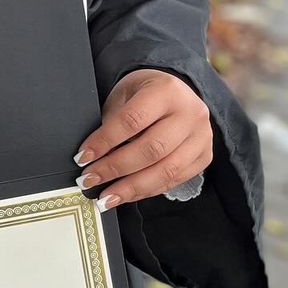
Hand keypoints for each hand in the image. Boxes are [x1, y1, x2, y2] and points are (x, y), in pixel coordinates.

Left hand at [74, 69, 212, 209]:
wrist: (176, 93)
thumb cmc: (144, 93)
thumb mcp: (124, 95)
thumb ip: (112, 122)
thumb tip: (93, 157)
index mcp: (166, 90)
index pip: (132, 120)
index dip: (105, 141)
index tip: (83, 157)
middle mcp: (190, 114)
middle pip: (151, 149)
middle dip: (116, 168)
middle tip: (89, 179)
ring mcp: (201, 137)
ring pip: (166, 170)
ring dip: (131, 188)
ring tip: (106, 197)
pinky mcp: (205, 156)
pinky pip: (174, 180)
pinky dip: (147, 191)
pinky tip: (126, 195)